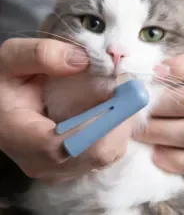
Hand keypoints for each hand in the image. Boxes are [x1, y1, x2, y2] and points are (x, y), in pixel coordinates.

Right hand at [0, 38, 133, 183]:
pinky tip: (113, 110)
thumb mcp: (11, 59)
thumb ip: (40, 55)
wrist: (3, 108)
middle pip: (97, 154)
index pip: (67, 145)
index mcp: (21, 138)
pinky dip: (117, 131)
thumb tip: (83, 60)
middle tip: (129, 89)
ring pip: (108, 155)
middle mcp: (44, 163)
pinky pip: (107, 154)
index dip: (102, 122)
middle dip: (120, 119)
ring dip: (122, 124)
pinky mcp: (74, 166)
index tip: (124, 92)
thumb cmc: (6, 84)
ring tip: (121, 97)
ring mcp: (61, 169)